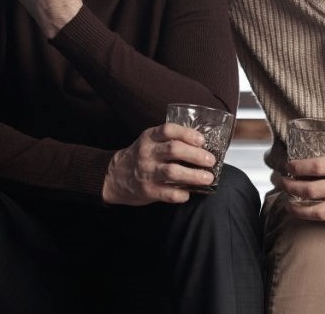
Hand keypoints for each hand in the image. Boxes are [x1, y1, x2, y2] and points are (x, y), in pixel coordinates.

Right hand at [102, 123, 217, 205]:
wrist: (114, 176)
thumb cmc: (139, 157)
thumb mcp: (149, 142)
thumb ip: (169, 140)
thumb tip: (201, 146)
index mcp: (149, 137)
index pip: (169, 130)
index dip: (187, 134)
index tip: (202, 140)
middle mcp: (147, 153)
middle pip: (174, 150)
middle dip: (196, 155)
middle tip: (211, 160)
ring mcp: (147, 172)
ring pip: (172, 172)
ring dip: (193, 175)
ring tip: (208, 178)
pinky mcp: (148, 190)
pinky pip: (167, 193)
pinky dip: (181, 194)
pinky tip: (189, 193)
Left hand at [280, 112, 324, 220]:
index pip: (318, 167)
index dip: (299, 167)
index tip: (288, 165)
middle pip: (313, 190)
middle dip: (290, 186)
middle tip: (279, 181)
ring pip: (319, 211)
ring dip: (297, 207)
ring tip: (285, 201)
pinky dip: (312, 215)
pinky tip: (302, 209)